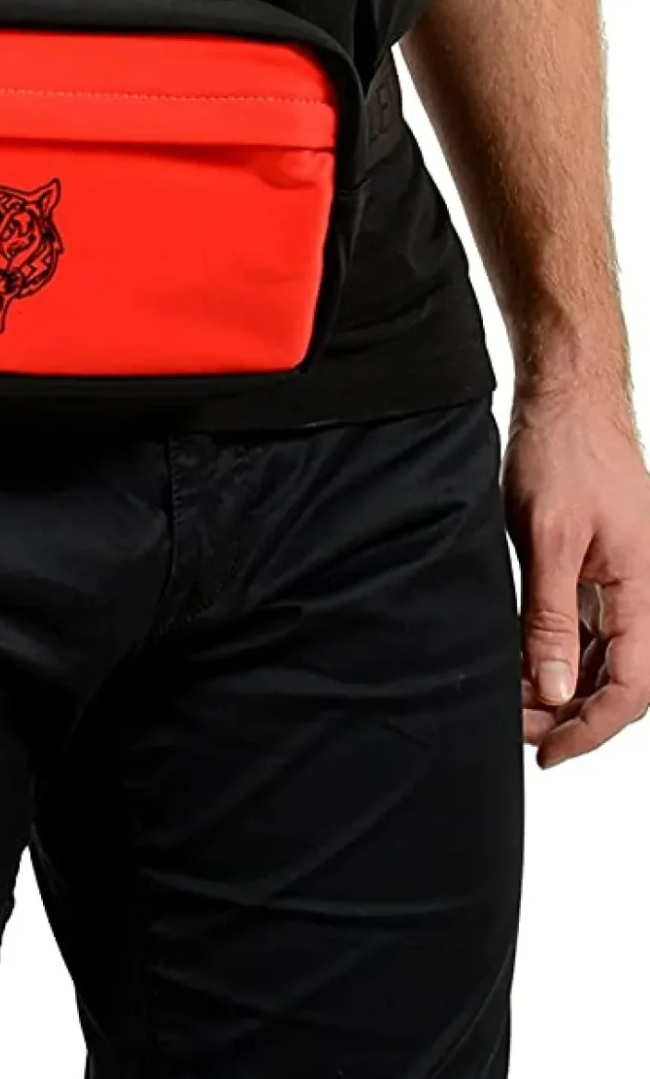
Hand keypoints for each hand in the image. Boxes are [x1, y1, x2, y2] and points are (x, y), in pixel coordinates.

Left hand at [503, 390, 649, 765]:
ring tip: (510, 697)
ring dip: (560, 686)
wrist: (567, 393)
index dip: (589, 731)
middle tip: (513, 726)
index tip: (545, 753)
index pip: (630, 689)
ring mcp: (621, 580)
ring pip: (601, 659)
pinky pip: (587, 629)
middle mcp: (641, 590)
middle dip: (569, 715)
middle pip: (617, 681)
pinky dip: (556, 652)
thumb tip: (556, 691)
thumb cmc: (564, 449)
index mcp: (642, 587)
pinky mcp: (598, 567)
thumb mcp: (549, 535)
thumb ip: (552, 617)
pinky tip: (519, 660)